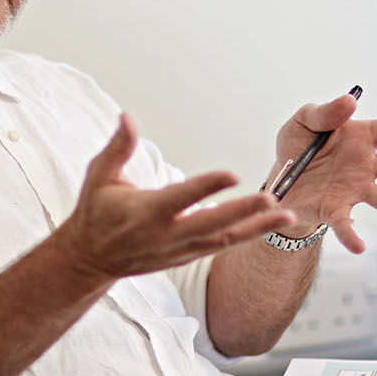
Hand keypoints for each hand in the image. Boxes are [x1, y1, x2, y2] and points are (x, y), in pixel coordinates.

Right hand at [55, 115, 296, 278]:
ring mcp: (178, 249)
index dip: (207, 186)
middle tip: (271, 199)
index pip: (181, 197)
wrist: (90, 259)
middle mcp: (165, 234)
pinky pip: (221, 246)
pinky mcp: (186, 257)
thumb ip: (118, 147)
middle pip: (211, 224)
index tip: (232, 174)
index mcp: (144, 212)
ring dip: (256, 228)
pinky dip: (246, 236)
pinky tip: (269, 224)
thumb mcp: (99, 177)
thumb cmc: (95, 213)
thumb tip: (128, 116)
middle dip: (243, 212)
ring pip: (223, 239)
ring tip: (286, 216)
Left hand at [268, 92, 376, 253]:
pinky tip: (361, 247)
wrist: (278, 179)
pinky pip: (345, 223)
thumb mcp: (304, 121)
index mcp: (362, 137)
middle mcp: (365, 165)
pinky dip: (352, 235)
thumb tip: (350, 100)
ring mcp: (354, 189)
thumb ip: (324, 112)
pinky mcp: (334, 210)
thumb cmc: (296, 144)